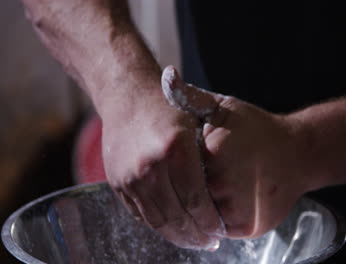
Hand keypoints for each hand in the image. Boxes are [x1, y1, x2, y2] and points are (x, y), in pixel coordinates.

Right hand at [101, 84, 225, 249]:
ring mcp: (130, 176)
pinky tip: (171, 228)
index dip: (210, 222)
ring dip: (177, 236)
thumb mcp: (196, 118)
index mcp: (175, 149)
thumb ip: (210, 152)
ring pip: (157, 221)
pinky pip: (139, 214)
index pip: (197, 200)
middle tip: (209, 242)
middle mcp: (150, 166)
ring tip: (192, 241)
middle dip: (196, 235)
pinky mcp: (117, 182)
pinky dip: (157, 225)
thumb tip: (227, 190)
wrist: (126, 95)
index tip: (221, 231)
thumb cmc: (167, 105)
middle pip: (177, 216)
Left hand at [161, 66, 309, 237]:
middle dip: (185, 187)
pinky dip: (215, 216)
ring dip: (199, 204)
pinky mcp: (247, 227)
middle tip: (198, 176)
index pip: (176, 167)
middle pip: (186, 193)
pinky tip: (225, 199)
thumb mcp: (225, 108)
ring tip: (215, 187)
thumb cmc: (257, 129)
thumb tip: (168, 77)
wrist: (299, 154)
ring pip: (199, 214)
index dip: (178, 165)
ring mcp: (238, 208)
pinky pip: (217, 227)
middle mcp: (226, 182)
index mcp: (215, 151)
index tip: (184, 160)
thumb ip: (192, 97)